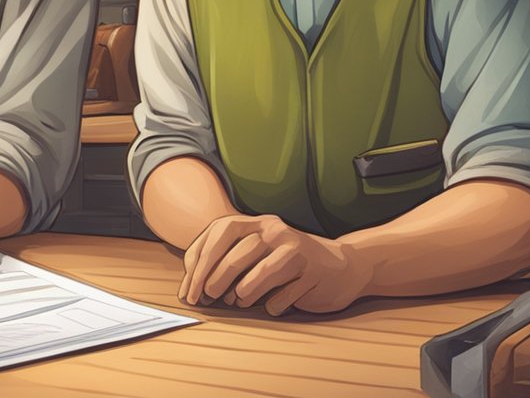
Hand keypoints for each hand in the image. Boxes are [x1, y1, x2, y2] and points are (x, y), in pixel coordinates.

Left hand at [178, 214, 370, 315]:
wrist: (339, 267)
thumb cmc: (285, 264)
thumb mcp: (256, 253)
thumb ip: (225, 261)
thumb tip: (191, 288)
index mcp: (256, 222)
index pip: (219, 232)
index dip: (199, 262)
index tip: (189, 290)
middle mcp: (275, 230)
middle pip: (238, 252)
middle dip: (216, 278)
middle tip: (207, 298)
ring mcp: (297, 249)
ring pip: (261, 273)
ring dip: (243, 293)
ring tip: (238, 302)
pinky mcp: (313, 272)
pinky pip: (284, 294)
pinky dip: (272, 305)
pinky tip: (270, 306)